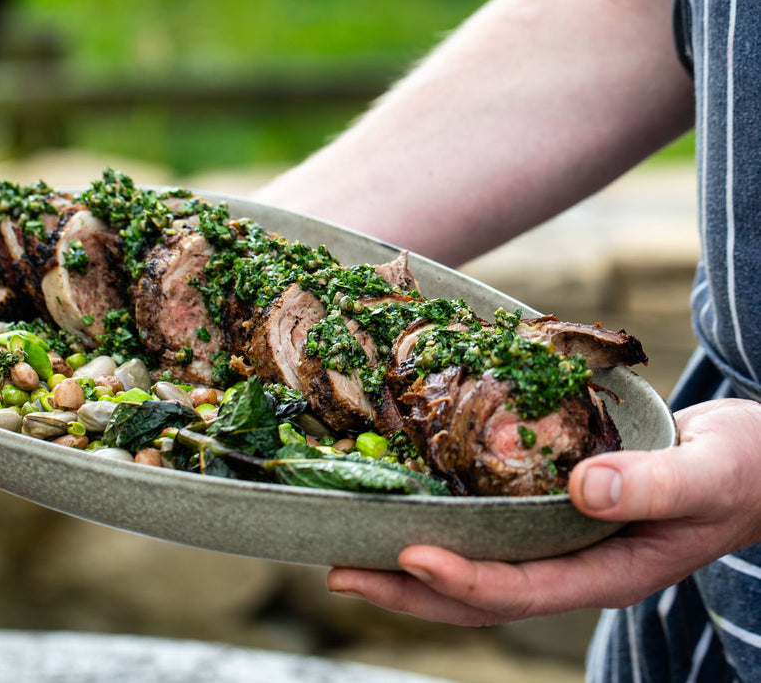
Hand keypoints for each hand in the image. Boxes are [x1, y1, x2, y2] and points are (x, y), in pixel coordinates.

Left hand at [328, 398, 760, 625]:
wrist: (754, 462)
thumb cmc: (743, 468)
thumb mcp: (706, 473)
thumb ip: (650, 484)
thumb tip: (581, 489)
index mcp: (609, 571)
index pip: (523, 591)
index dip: (464, 579)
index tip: (410, 555)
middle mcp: (576, 567)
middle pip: (481, 597)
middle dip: (410, 589)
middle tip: (340, 571)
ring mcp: (563, 547)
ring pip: (478, 572)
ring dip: (412, 569)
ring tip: (349, 554)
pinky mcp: (554, 518)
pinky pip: (491, 535)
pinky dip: (445, 530)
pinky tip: (406, 512)